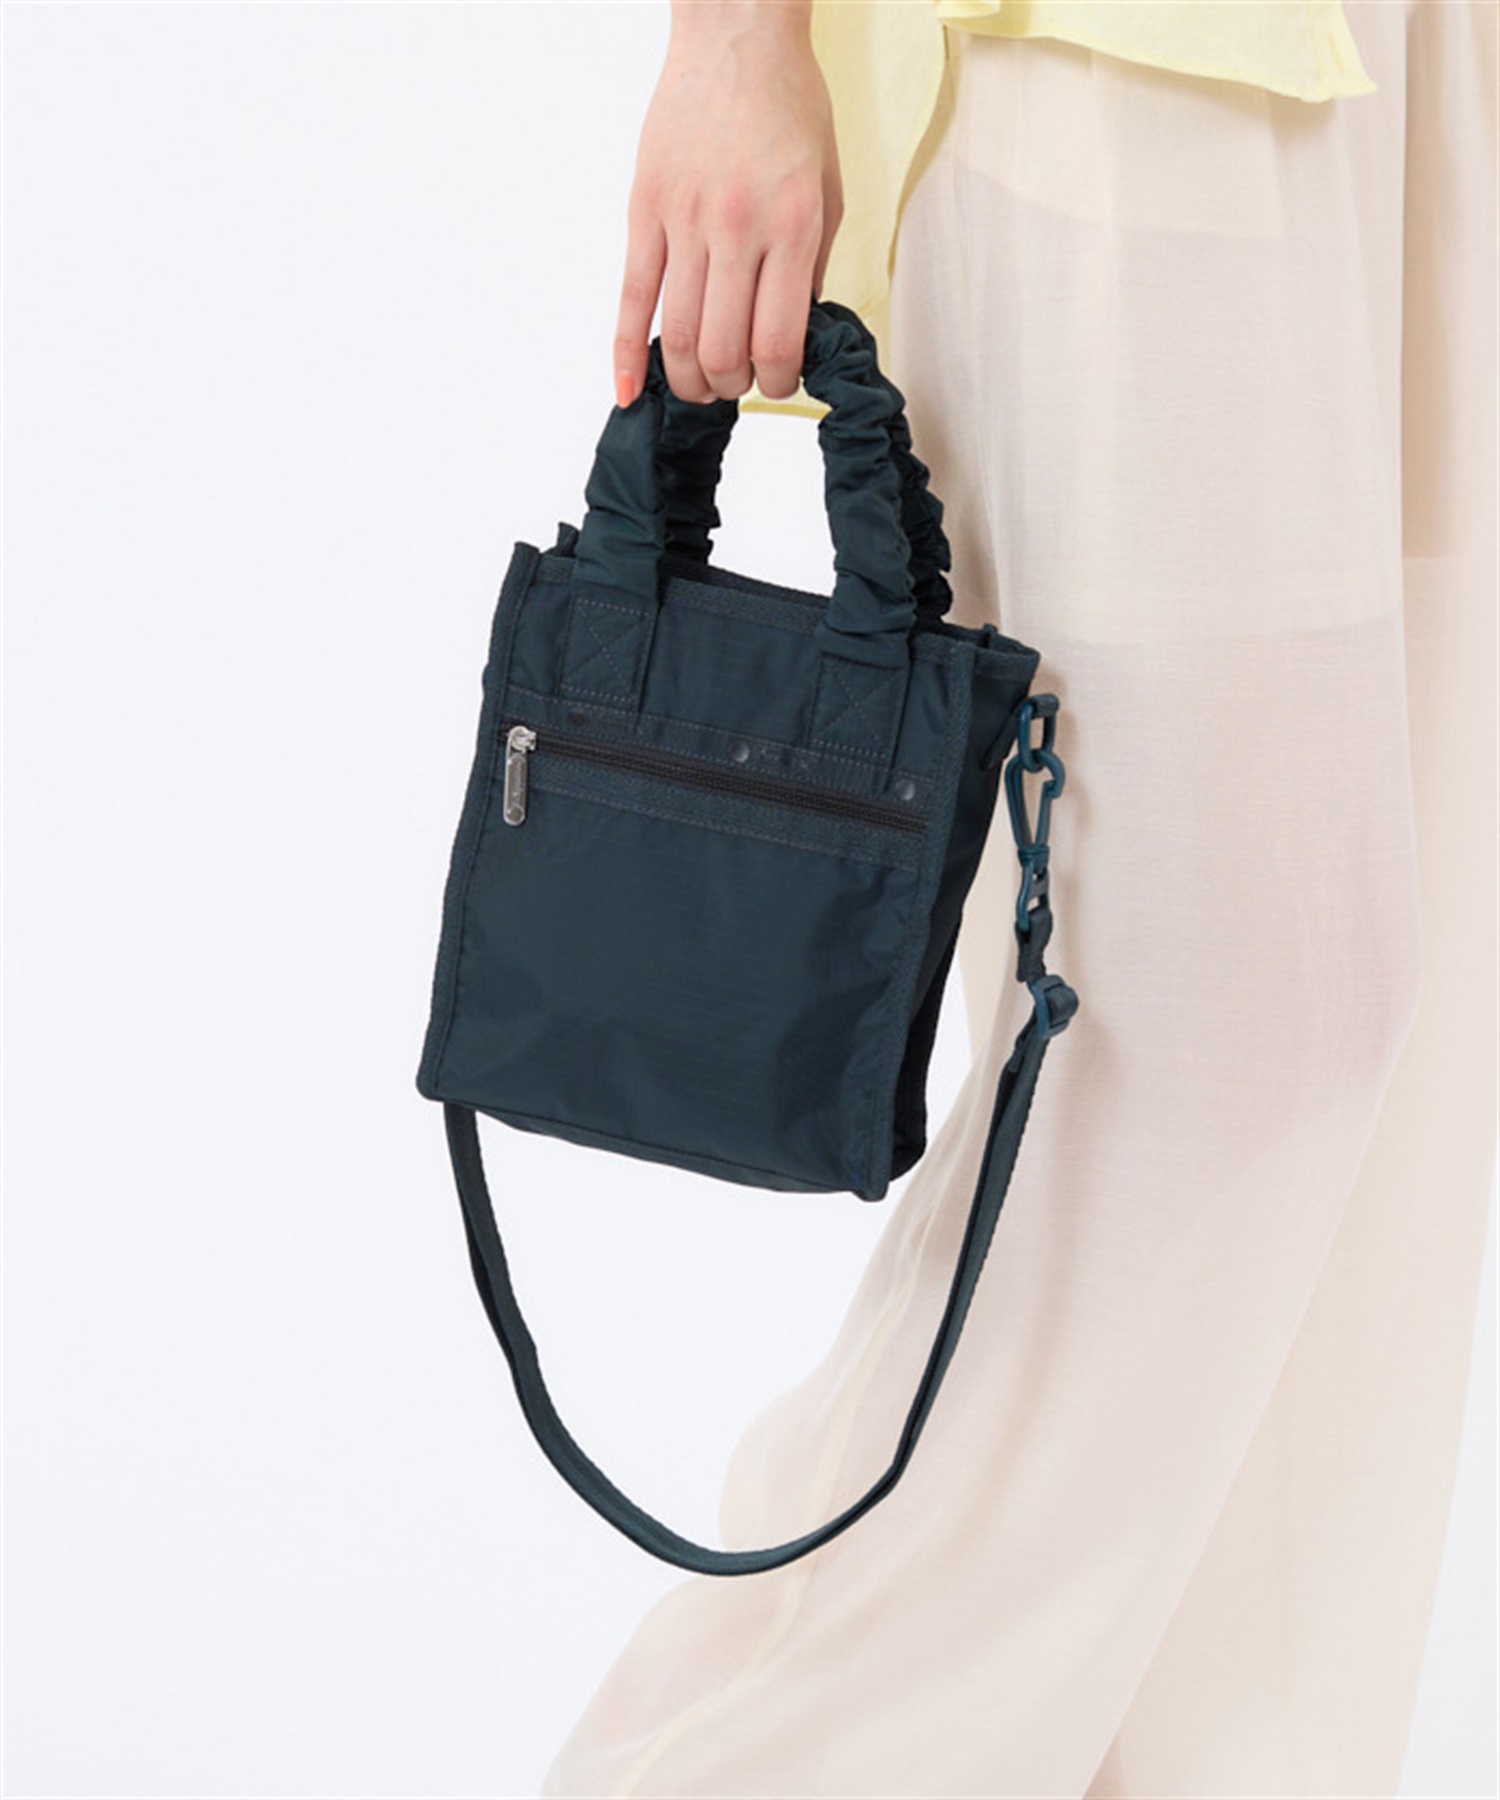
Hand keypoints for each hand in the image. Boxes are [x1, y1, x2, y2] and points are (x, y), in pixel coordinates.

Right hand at [614, 0, 843, 408]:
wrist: (737, 35)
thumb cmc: (788, 107)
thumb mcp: (828, 189)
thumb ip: (811, 266)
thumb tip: (791, 333)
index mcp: (790, 226)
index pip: (777, 341)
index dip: (780, 383)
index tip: (780, 383)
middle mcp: (735, 228)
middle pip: (723, 349)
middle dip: (732, 386)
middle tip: (738, 384)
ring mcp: (684, 220)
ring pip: (679, 335)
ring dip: (689, 380)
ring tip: (699, 385)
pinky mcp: (644, 210)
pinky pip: (631, 298)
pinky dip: (624, 355)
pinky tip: (627, 393)